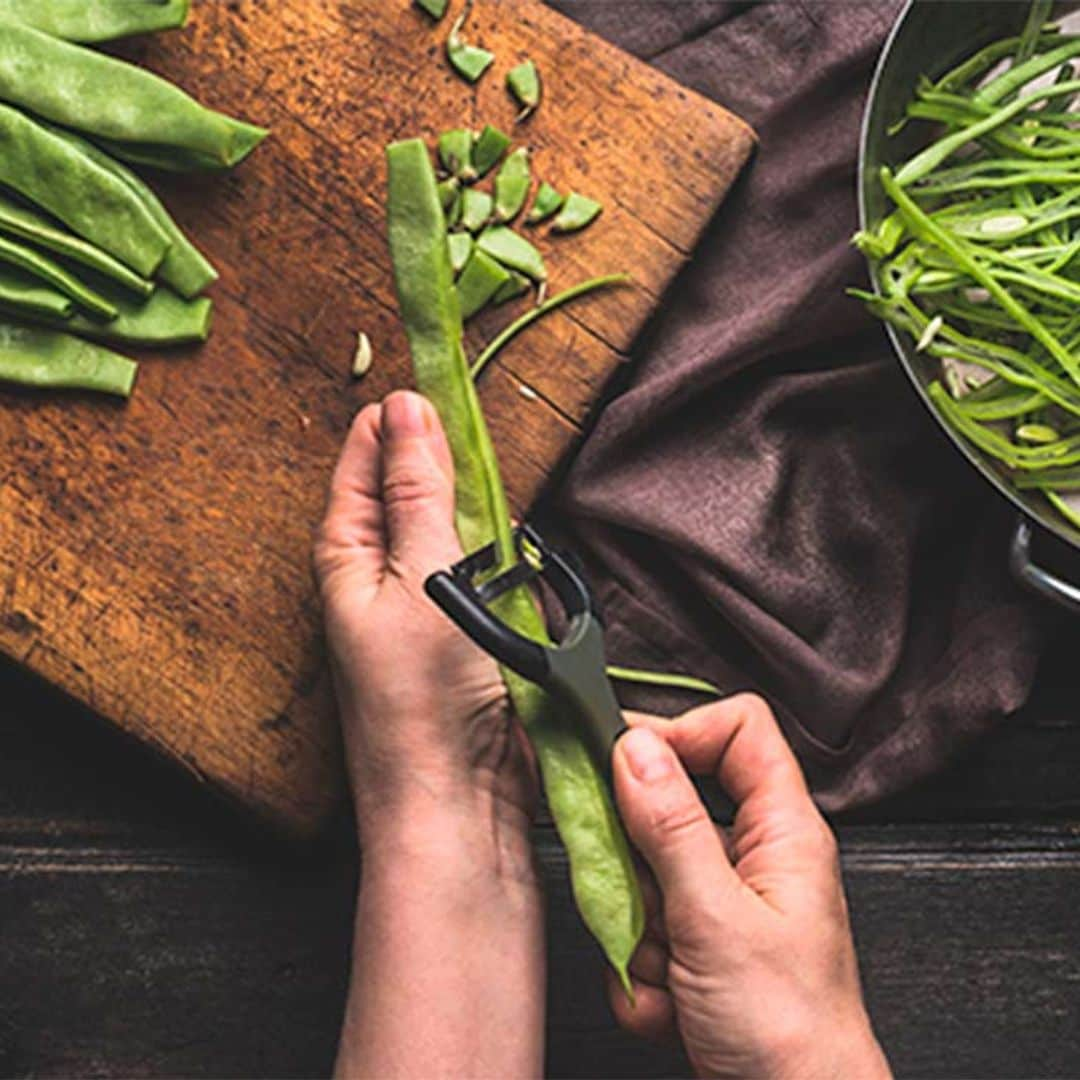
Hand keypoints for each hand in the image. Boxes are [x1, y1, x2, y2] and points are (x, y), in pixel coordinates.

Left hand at [320, 392, 544, 1079]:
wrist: (459, 803)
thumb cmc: (424, 699)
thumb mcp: (420, 580)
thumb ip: (419, 493)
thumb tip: (409, 408)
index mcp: (346, 557)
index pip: (362, 465)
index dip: (391, 421)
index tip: (429, 376)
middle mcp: (378, 578)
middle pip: (406, 492)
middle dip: (437, 460)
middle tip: (468, 421)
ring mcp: (423, 607)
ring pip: (450, 531)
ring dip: (474, 510)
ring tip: (493, 486)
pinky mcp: (466, 634)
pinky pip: (483, 574)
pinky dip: (501, 557)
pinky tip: (516, 551)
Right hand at [608, 695, 889, 1079]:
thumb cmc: (790, 1033)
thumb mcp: (718, 920)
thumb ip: (672, 827)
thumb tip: (635, 747)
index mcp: (783, 830)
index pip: (737, 729)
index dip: (682, 731)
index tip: (624, 760)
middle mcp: (752, 856)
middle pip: (669, 804)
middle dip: (640, 863)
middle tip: (638, 896)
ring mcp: (720, 904)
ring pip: (645, 875)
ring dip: (642, 932)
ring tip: (675, 975)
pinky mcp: (696, 947)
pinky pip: (642, 931)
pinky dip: (645, 974)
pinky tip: (675, 1008)